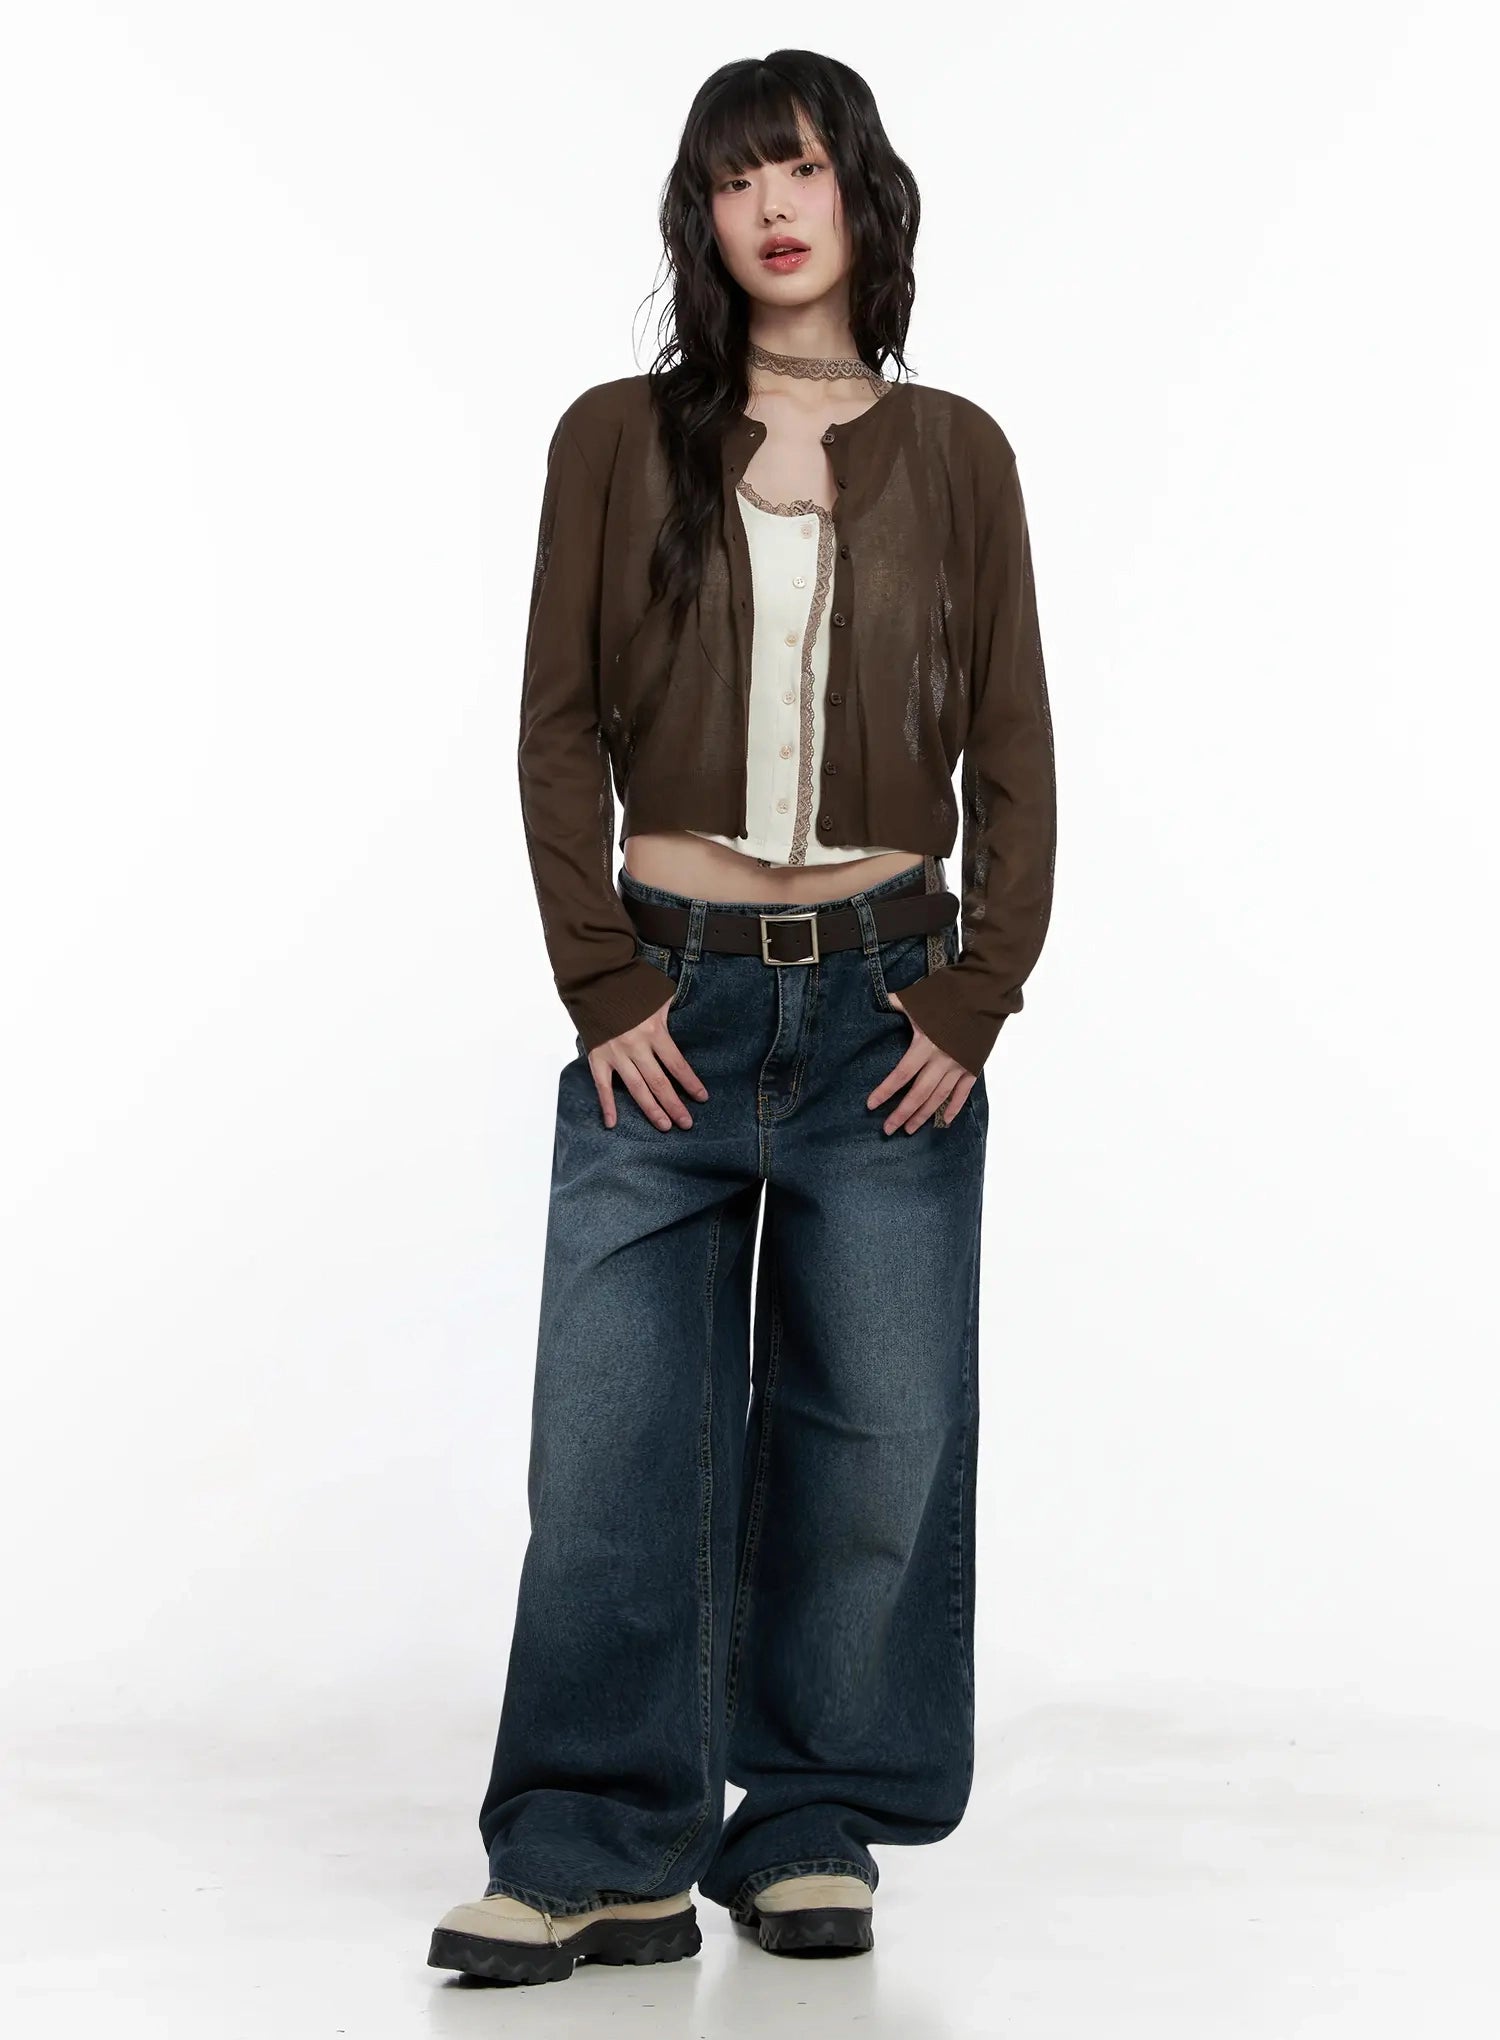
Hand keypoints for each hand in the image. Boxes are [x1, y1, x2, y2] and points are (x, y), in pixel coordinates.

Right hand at [586, 997, 709, 1129]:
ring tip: (665, 1126)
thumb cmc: (630, 985)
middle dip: (674, 1105)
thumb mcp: (658, 994)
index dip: (690, 1083)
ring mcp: (616, 1054)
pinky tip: (613, 1123)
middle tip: (686, 1124)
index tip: (702, 1098)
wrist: (595, 980)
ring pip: (637, 1089)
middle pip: (659, 1082)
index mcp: (655, 1031)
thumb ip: (671, 1010)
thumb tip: (687, 1015)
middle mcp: (636, 1047)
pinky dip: (607, 1105)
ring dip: (651, 1110)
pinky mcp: (597, 1057)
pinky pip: (603, 1086)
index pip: (677, 1064)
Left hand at [867, 989, 976, 1132]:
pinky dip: (953, 1107)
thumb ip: (897, 1003)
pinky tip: (944, 1121)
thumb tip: (879, 999)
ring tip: (909, 1129)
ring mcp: (960, 1065)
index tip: (871, 1105)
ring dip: (923, 1115)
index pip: (901, 1074)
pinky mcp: (973, 1066)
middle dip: (902, 1113)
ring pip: (938, 1097)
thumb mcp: (919, 998)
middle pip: (919, 1093)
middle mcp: (942, 1060)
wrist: (985, 992)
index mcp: (926, 1044)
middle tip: (888, 1130)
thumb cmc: (950, 992)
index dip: (885, 1091)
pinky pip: (962, 1092)